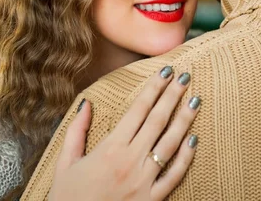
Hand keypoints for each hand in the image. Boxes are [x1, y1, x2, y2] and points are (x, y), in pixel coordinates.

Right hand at [49, 67, 199, 200]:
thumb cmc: (68, 198)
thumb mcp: (66, 163)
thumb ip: (76, 131)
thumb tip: (86, 104)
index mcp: (110, 149)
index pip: (138, 110)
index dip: (153, 88)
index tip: (165, 72)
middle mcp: (130, 161)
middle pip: (157, 121)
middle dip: (172, 96)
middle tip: (184, 75)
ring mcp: (144, 181)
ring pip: (170, 144)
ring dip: (184, 120)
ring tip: (195, 99)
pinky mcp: (152, 199)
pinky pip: (174, 175)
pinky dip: (186, 157)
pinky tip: (194, 139)